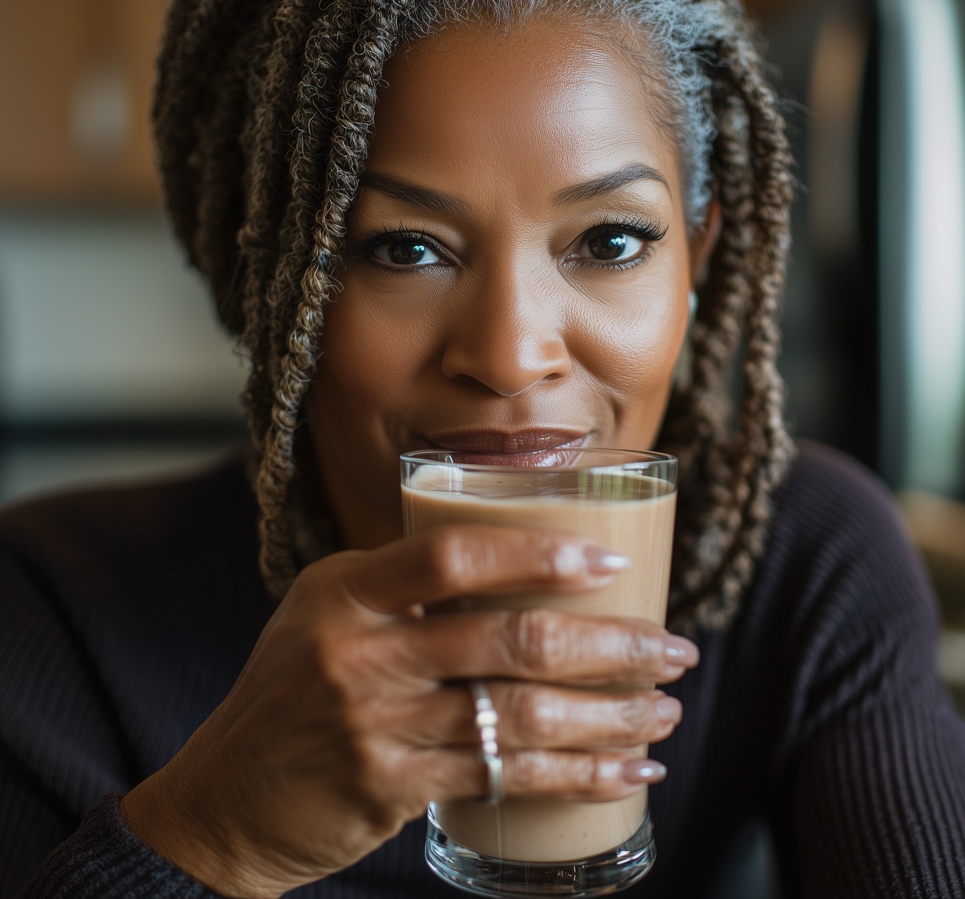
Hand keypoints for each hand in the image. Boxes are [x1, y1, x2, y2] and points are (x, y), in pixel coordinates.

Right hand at [120, 526, 698, 897]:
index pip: (452, 555)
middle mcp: (360, 650)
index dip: (538, 556)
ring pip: (519, 714)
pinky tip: (624, 772)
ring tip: (664, 712)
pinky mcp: (390, 787)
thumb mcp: (326, 613)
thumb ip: (404, 590)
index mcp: (347, 590)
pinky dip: (575, 776)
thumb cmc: (293, 689)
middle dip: (609, 645)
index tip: (610, 564)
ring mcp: (375, 722)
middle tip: (672, 649)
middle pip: (509, 639)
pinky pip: (503, 779)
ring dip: (608, 714)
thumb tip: (512, 567)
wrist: (224, 794)